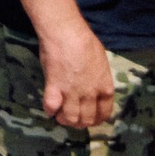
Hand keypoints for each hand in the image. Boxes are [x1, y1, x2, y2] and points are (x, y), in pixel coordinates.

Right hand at [38, 17, 114, 132]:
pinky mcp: (54, 88)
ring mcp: (72, 93)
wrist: (66, 33)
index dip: (98, 120)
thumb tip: (94, 85)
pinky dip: (50, 110)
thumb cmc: (85, 42)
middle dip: (80, 122)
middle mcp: (90, 94)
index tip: (91, 120)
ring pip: (70, 118)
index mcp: (104, 87)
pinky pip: (51, 107)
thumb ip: (99, 78)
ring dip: (65, 119)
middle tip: (73, 118)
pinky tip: (49, 107)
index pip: (105, 113)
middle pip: (87, 119)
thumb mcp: (101, 62)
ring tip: (60, 115)